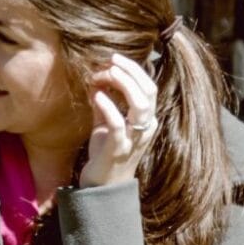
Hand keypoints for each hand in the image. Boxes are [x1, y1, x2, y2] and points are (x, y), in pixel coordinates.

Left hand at [79, 52, 159, 188]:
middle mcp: (145, 127)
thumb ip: (103, 102)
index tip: (114, 58)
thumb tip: (95, 78)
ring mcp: (134, 138)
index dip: (134, 70)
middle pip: (148, 91)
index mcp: (146, 119)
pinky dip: (108, 106)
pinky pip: (118, 124)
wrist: (102, 186)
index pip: (149, 87)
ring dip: (124, 84)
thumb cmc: (106, 152)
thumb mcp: (106, 123)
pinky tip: (96, 95)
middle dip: (132, 71)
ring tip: (107, 72)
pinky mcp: (118, 148)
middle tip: (112, 59)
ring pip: (139, 105)